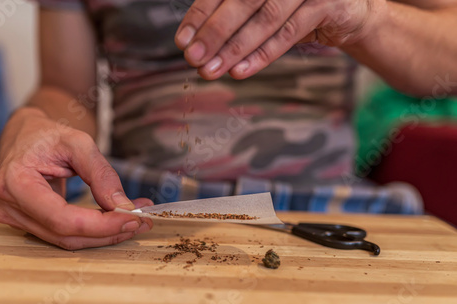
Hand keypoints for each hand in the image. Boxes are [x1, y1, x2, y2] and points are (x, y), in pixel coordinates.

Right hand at [0, 108, 152, 249]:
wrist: (23, 136)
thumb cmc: (47, 135)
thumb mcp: (79, 143)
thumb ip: (101, 174)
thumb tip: (123, 207)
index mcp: (16, 182)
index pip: (62, 218)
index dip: (101, 225)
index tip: (133, 218)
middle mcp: (9, 206)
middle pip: (66, 235)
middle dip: (108, 232)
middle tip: (141, 221)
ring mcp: (14, 218)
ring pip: (66, 241)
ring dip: (104, 235)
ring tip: (134, 220)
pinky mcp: (26, 223)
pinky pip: (62, 235)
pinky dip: (92, 231)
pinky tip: (114, 221)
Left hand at [175, 0, 384, 79]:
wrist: (347, 10)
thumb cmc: (296, 8)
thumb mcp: (264, 6)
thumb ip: (236, 15)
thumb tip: (197, 43)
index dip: (201, 15)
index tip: (183, 40)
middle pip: (242, 1)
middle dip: (214, 33)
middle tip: (193, 58)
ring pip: (264, 19)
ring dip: (235, 48)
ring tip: (212, 70)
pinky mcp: (326, 3)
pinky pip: (288, 33)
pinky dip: (262, 54)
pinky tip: (240, 70)